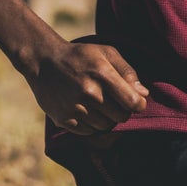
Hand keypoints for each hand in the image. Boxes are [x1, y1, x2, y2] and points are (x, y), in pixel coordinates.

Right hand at [16, 39, 147, 134]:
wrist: (43, 62)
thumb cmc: (80, 56)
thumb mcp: (106, 53)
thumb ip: (127, 72)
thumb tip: (143, 95)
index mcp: (102, 74)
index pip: (132, 102)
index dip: (138, 104)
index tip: (135, 101)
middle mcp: (89, 93)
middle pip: (121, 117)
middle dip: (122, 110)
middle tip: (113, 100)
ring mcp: (76, 108)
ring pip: (106, 126)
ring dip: (106, 118)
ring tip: (97, 104)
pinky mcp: (64, 120)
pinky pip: (89, 132)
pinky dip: (91, 124)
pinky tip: (85, 110)